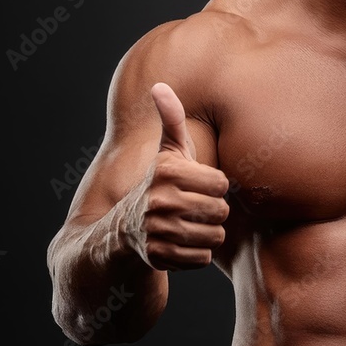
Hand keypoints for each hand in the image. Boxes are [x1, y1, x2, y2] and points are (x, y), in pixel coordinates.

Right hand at [123, 83, 230, 270]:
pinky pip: (202, 259)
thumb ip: (172, 120)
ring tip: (190, 224)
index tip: (199, 185)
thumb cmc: (159, 184)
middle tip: (195, 207)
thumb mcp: (167, 152)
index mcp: (167, 171)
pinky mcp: (158, 257)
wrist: (123, 230)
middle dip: (213, 211)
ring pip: (214, 237)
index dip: (215, 186)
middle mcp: (159, 200)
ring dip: (208, 233)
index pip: (222, 183)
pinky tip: (181, 243)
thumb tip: (159, 86)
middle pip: (221, 211)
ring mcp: (157, 231)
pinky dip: (196, 254)